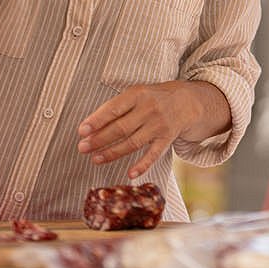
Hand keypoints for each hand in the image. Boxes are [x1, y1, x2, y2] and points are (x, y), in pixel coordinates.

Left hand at [77, 81, 207, 179]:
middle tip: (82, 148)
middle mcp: (149, 109)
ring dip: (112, 153)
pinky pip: (153, 155)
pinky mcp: (167, 139)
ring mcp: (159, 125)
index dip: (97, 120)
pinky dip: (142, 165)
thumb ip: (116, 108)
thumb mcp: (136, 94)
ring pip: (132, 143)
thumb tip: (91, 128)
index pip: (114, 108)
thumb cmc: (153, 98)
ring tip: (95, 159)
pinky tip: (130, 174)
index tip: (82, 131)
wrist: (187, 101)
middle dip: (99, 139)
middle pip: (121, 128)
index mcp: (138, 94)